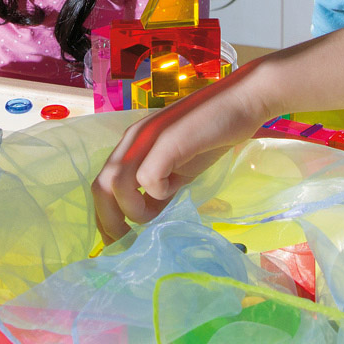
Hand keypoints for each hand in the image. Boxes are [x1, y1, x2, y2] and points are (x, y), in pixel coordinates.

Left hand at [92, 61, 274, 241]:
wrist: (243, 101)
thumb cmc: (212, 134)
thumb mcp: (179, 169)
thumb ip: (159, 189)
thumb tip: (146, 218)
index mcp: (132, 146)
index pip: (102, 185)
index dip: (106, 217)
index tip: (120, 240)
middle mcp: (133, 140)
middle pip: (101, 186)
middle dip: (109, 222)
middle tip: (128, 242)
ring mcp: (149, 138)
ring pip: (116, 184)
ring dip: (132, 211)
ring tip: (154, 216)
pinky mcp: (169, 141)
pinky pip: (148, 178)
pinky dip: (157, 194)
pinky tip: (175, 189)